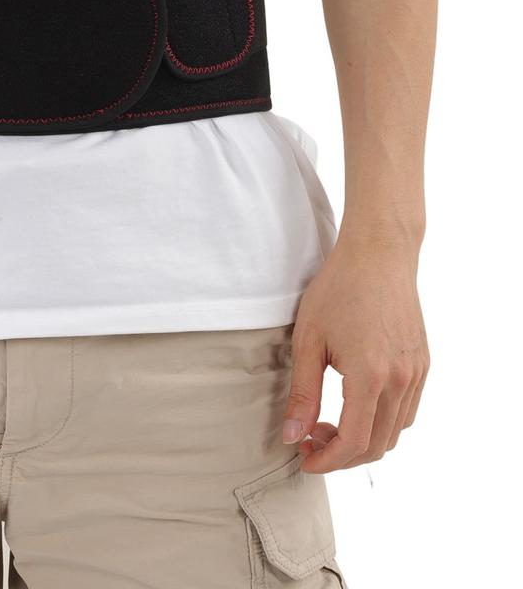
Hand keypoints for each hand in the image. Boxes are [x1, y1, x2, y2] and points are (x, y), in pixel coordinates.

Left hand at [282, 225, 428, 472]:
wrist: (378, 255)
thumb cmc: (337, 289)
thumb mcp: (308, 339)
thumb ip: (302, 392)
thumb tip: (292, 436)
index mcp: (370, 376)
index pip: (353, 442)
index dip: (326, 460)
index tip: (302, 458)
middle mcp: (401, 381)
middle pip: (377, 445)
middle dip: (340, 454)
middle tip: (308, 440)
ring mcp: (417, 374)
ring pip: (395, 432)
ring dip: (362, 440)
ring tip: (327, 422)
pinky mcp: (422, 365)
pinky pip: (406, 411)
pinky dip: (381, 422)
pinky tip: (353, 405)